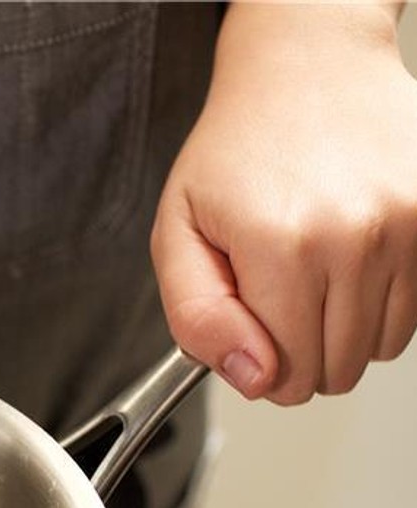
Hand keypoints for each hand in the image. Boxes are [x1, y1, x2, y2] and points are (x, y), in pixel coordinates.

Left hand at [151, 2, 416, 404]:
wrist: (306, 69)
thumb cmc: (236, 152)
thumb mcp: (176, 233)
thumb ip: (198, 318)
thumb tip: (252, 378)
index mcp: (280, 245)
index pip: (284, 376)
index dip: (260, 367)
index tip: (249, 332)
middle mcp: (355, 235)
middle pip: (337, 370)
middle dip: (301, 354)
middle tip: (277, 298)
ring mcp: (409, 224)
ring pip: (382, 348)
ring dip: (345, 330)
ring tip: (314, 273)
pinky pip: (416, 310)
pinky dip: (383, 302)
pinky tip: (350, 259)